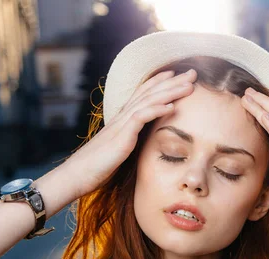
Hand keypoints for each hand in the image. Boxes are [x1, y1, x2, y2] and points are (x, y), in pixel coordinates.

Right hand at [63, 68, 197, 197]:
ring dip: (170, 92)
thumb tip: (138, 143)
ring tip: (189, 85)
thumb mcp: (117, 151)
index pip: (143, 94)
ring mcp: (121, 125)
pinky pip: (141, 118)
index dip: (159, 82)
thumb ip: (128, 142)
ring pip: (148, 101)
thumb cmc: (96, 167)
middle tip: (192, 73)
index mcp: (121, 120)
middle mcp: (122, 117)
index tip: (176, 75)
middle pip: (150, 93)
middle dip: (172, 82)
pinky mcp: (121, 137)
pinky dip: (157, 110)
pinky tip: (172, 106)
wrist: (76, 176)